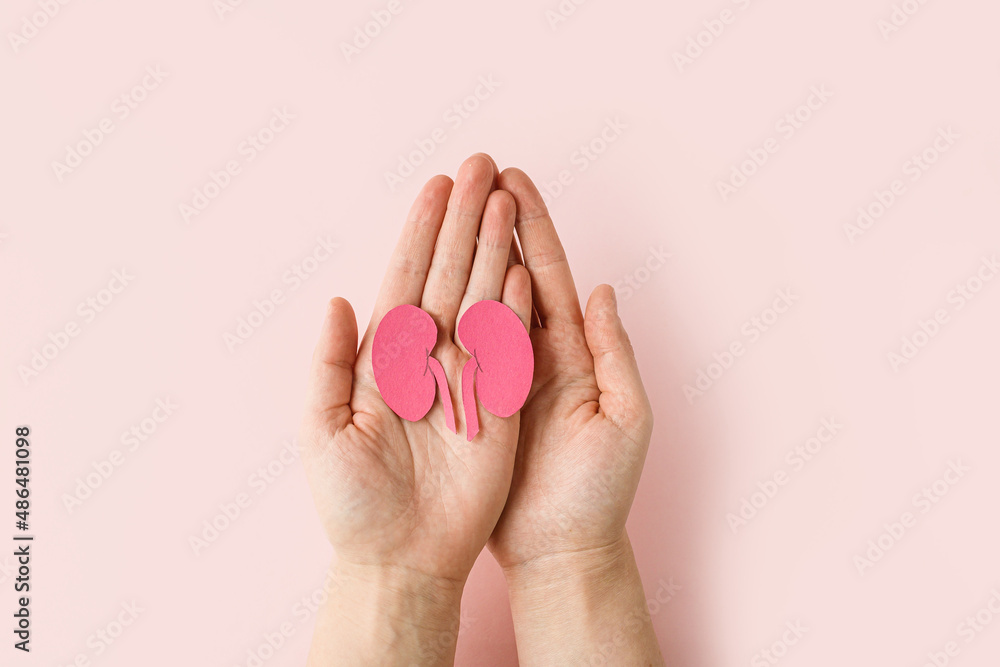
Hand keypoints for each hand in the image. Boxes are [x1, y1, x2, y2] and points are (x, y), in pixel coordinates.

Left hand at [299, 154, 530, 664]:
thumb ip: (329, 363)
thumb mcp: (323, 431)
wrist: (400, 557)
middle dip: (464, 221)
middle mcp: (429, 359)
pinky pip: (510, 349)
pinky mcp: (498, 407)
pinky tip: (523, 268)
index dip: (421, 232)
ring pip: (484, 300)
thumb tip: (336, 300)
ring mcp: (466, 379)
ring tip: (505, 199)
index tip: (437, 185)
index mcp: (386, 359)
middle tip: (480, 166)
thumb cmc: (352, 503)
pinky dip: (517, 308)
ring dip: (493, 249)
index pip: (408, 279)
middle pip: (450, 275)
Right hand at [487, 168, 662, 664]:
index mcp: (572, 353)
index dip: (530, 227)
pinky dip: (439, 313)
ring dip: (462, 255)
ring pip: (476, 304)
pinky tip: (422, 281)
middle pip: (507, 275)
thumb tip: (603, 290)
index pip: (547, 275)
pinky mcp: (472, 405)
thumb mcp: (624, 421)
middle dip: (492, 223)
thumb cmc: (598, 492)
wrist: (560, 549)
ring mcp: (498, 377)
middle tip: (474, 172)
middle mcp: (533, 356)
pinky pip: (451, 352)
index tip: (512, 180)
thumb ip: (615, 354)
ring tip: (446, 208)